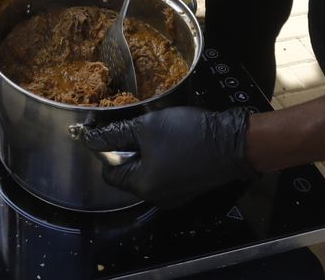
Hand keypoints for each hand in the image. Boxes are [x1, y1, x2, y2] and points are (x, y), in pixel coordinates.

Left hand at [81, 107, 255, 208]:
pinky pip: (164, 173)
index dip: (106, 149)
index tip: (111, 129)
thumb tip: (90, 139)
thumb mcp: (147, 127)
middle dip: (129, 149)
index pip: (109, 172)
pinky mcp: (187, 188)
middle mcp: (156, 197)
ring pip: (147, 171)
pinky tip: (172, 139)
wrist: (234, 143)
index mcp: (143, 186)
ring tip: (156, 130)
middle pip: (128, 172)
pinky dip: (162, 158)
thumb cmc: (188, 135)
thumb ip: (115, 134)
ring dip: (146, 152)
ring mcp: (174, 195)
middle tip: (137, 126)